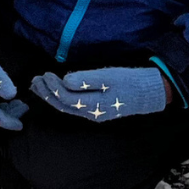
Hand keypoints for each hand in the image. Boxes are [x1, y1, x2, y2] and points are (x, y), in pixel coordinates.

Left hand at [31, 66, 169, 120]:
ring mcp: (95, 114)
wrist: (153, 92)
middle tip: (35, 80)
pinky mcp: (98, 110)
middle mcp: (92, 114)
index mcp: (95, 106)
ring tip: (38, 85)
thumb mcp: (109, 76)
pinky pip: (74, 106)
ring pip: (67, 108)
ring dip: (51, 96)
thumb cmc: (132, 82)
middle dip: (46, 93)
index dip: (52, 87)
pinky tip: (55, 91)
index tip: (45, 73)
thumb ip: (86, 79)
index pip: (66, 98)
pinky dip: (61, 98)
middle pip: (62, 106)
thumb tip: (65, 80)